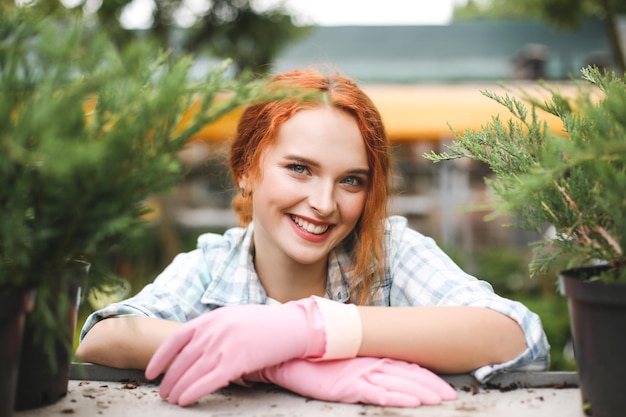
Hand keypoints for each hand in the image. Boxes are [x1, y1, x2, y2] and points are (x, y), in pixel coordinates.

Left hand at [144, 296, 360, 405]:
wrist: (292, 326)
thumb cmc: (266, 325)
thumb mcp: (235, 318)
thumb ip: (215, 329)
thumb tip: (198, 349)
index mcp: (212, 318)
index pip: (176, 338)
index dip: (160, 357)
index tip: (151, 372)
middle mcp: (214, 329)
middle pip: (182, 358)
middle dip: (169, 378)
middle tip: (163, 392)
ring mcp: (224, 344)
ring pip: (192, 371)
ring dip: (178, 388)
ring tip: (171, 400)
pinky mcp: (236, 360)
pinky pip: (208, 380)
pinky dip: (193, 391)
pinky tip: (185, 400)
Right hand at [244, 357, 456, 406]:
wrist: (289, 351)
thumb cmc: (313, 355)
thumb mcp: (342, 358)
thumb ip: (359, 361)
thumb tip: (374, 365)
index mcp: (370, 356)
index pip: (404, 365)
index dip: (425, 375)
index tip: (443, 384)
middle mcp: (370, 362)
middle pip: (408, 374)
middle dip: (432, 385)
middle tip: (452, 394)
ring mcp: (360, 373)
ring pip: (399, 383)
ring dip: (422, 392)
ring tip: (441, 400)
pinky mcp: (349, 385)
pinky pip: (379, 394)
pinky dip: (398, 398)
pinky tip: (414, 403)